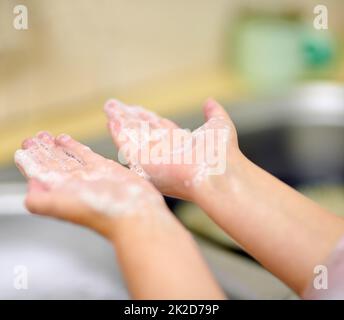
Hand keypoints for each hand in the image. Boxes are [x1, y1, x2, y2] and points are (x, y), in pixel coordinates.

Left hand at [14, 131, 167, 238]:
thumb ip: (39, 199)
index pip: (39, 174)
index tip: (23, 149)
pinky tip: (64, 139)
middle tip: (31, 140)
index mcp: (60, 192)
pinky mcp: (105, 168)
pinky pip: (85, 154)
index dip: (30, 162)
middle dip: (40, 152)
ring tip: (44, 136)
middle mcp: (72, 184)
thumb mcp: (61, 206)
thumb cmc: (101, 212)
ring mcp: (89, 175)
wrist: (135, 212)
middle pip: (51, 164)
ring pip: (66, 158)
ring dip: (54, 147)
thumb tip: (29, 184)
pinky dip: (74, 146)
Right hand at [105, 98, 238, 199]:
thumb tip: (209, 101)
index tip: (135, 108)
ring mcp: (153, 158)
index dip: (146, 117)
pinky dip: (118, 133)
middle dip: (129, 118)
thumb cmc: (222, 153)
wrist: (218, 172)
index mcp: (180, 143)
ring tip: (109, 107)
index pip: (158, 127)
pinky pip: (128, 146)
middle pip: (142, 131)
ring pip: (133, 136)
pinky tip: (111, 120)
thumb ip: (213, 113)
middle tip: (114, 105)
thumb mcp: (219, 126)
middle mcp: (164, 151)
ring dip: (120, 122)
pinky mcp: (144, 164)